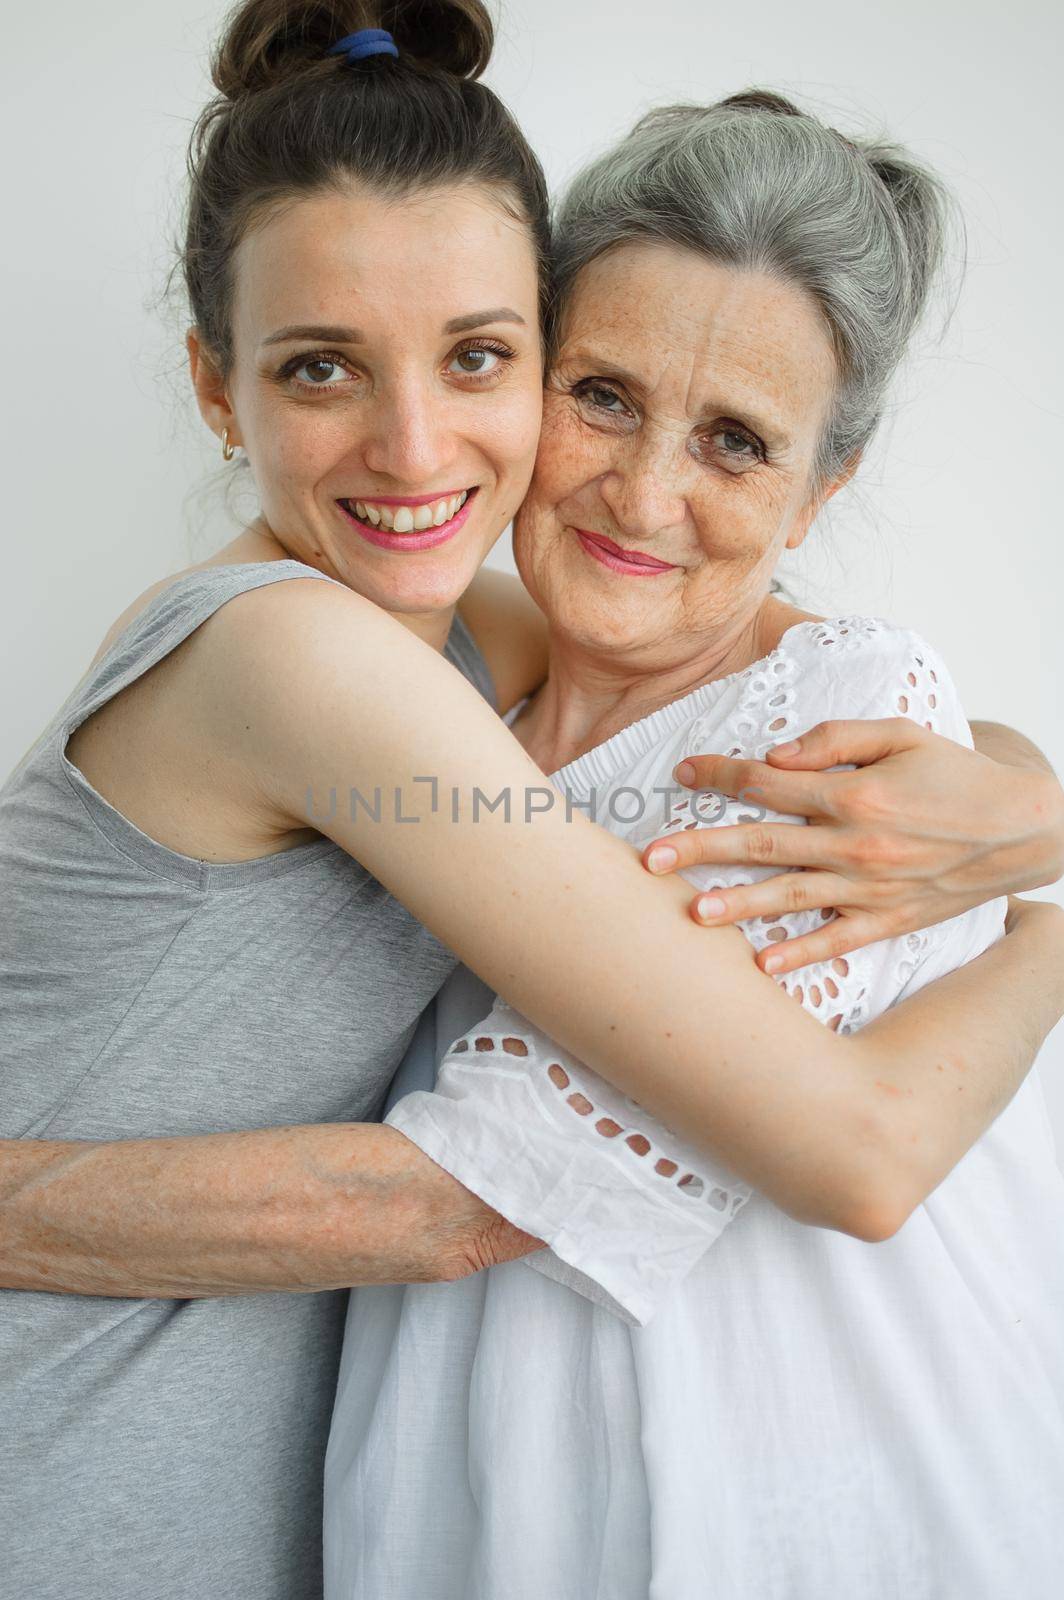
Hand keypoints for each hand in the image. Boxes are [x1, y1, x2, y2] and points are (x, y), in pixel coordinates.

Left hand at [640, 717, 1063, 975]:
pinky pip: (837, 940)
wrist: (1024, 828)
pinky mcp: (890, 919)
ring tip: (691, 915)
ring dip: (737, 905)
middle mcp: (856, 843)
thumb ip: (835, 739)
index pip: (768, 783)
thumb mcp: (901, 734)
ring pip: (789, 896)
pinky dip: (801, 954)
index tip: (682, 773)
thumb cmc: (957, 775)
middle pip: (762, 843)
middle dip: (701, 848)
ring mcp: (871, 887)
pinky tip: (762, 966)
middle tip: (652, 859)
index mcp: (854, 792)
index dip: (720, 774)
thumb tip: (774, 755)